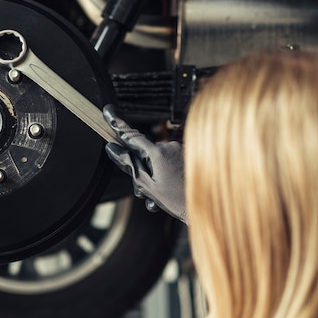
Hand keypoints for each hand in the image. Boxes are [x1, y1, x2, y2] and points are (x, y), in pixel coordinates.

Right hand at [103, 104, 185, 222]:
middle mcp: (170, 146)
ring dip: (154, 176)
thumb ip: (129, 165)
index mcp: (158, 152)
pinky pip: (170, 162)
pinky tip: (170, 192)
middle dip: (141, 170)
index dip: (117, 123)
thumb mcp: (148, 186)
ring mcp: (181, 150)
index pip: (132, 135)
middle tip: (144, 193)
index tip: (108, 111)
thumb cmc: (178, 200)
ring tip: (160, 198)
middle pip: (145, 153)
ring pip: (157, 160)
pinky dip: (167, 175)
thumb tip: (113, 149)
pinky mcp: (189, 155)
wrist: (209, 206)